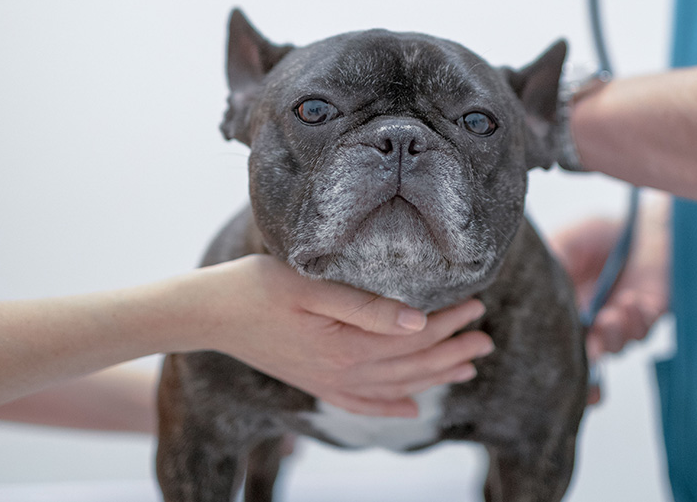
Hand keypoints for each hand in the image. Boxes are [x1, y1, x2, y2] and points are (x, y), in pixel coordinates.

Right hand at [176, 255, 492, 417]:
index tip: (477, 305)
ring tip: (467, 369)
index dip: (450, 323)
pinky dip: (392, 408)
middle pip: (412, 367)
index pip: (414, 338)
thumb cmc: (258, 287)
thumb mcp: (311, 287)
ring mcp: (329, 383)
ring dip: (434, 378)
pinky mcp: (316, 384)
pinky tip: (412, 409)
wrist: (209, 314)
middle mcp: (343, 373)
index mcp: (347, 347)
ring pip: (396, 388)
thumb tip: (419, 321)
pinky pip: (363, 404)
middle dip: (454, 352)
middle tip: (487, 338)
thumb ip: (367, 307)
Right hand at [548, 193, 670, 359]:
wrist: (646, 224)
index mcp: (569, 304)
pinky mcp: (648, 315)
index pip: (559, 332)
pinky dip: (637, 320)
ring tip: (610, 315)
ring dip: (612, 334)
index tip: (553, 343)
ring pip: (615, 345)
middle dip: (587, 352)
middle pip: (586, 350)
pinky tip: (632, 301)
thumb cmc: (604, 234)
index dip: (556, 342)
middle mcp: (594, 318)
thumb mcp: (569, 241)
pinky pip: (643, 330)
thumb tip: (532, 285)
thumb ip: (554, 261)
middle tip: (588, 347)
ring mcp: (621, 320)